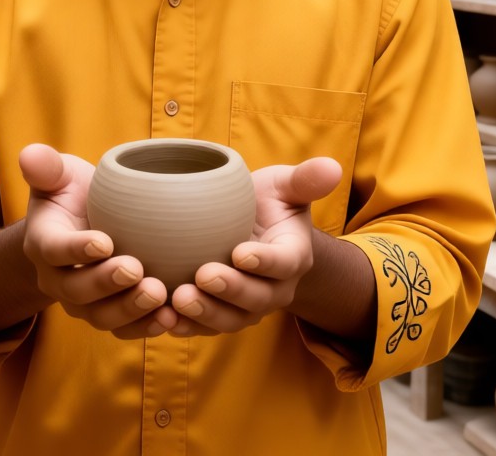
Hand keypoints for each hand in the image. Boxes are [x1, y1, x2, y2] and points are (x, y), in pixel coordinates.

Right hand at [19, 143, 176, 337]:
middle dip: (106, 284)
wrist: (82, 224)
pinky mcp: (108, 313)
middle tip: (136, 270)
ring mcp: (83, 302)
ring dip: (130, 309)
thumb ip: (47, 167)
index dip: (77, 250)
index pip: (55, 250)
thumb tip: (29, 153)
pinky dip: (145, 327)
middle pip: (77, 291)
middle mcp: (59, 279)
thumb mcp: (59, 175)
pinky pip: (123, 329)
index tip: (104, 242)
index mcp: (45, 243)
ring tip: (159, 295)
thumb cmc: (72, 195)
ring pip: (101, 316)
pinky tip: (170, 316)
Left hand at [169, 157, 341, 335]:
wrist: (254, 229)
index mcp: (293, 255)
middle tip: (203, 275)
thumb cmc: (270, 203)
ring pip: (230, 319)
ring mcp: (246, 306)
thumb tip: (333, 166)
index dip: (265, 261)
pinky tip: (162, 318)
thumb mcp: (286, 186)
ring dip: (204, 314)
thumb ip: (305, 179)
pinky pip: (204, 328)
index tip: (240, 253)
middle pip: (256, 299)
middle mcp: (274, 289)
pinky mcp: (220, 315)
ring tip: (178, 299)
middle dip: (230, 290)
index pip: (284, 263)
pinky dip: (185, 327)